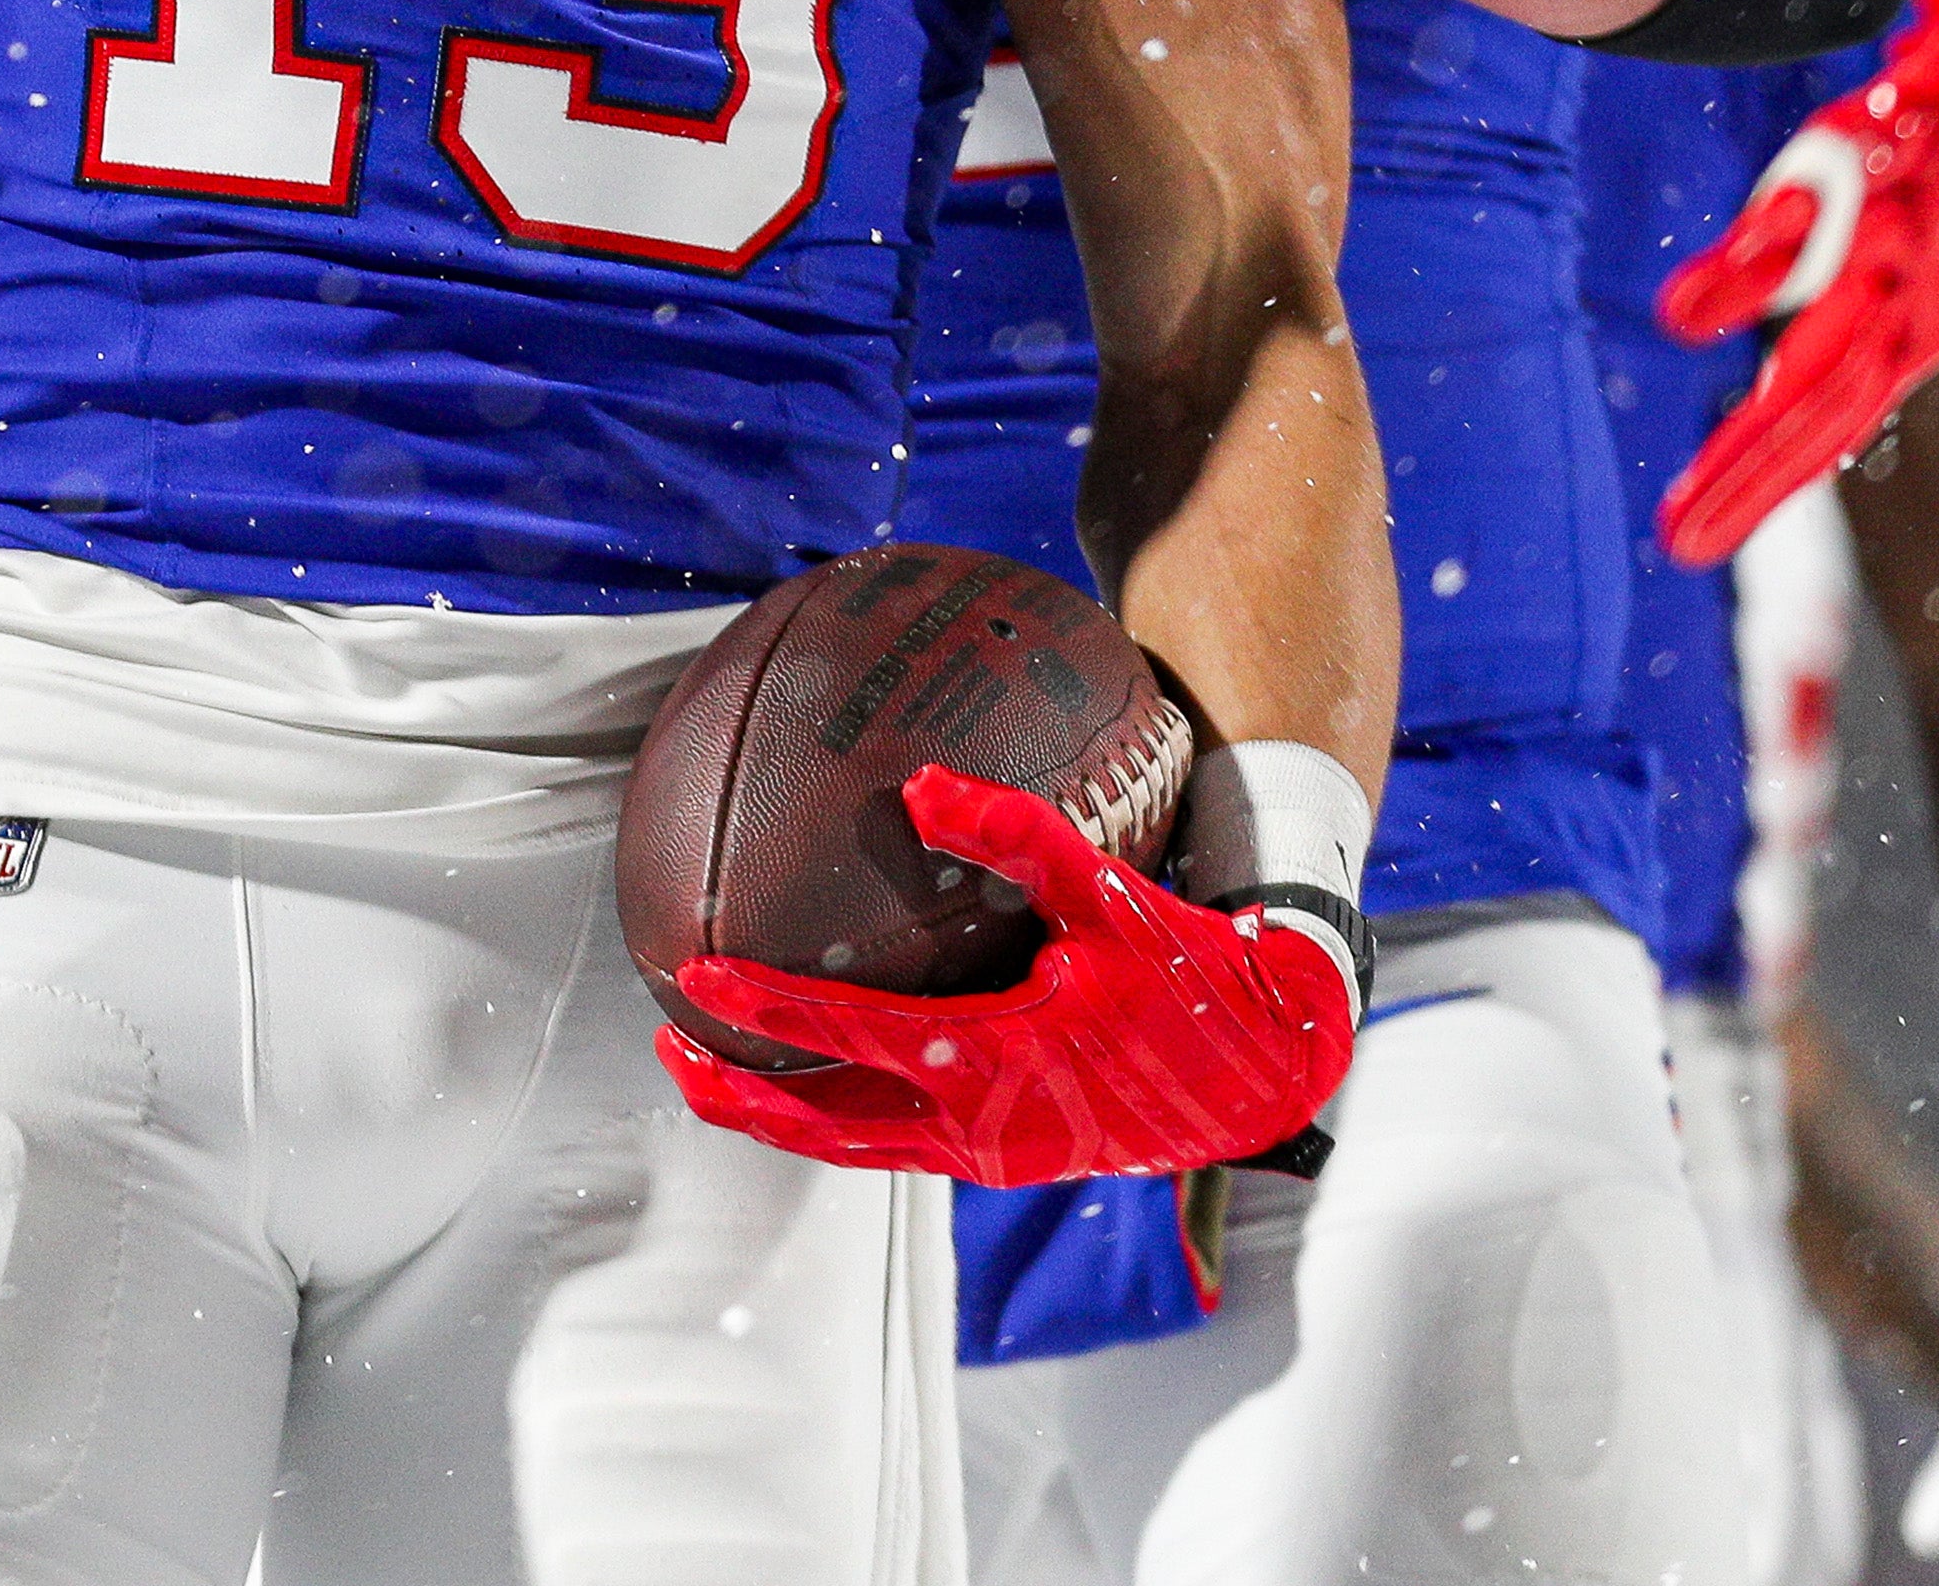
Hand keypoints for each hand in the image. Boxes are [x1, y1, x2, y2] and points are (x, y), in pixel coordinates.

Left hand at [651, 767, 1354, 1188]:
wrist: (1266, 1062)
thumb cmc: (1191, 973)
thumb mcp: (1111, 893)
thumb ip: (1018, 834)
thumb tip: (926, 783)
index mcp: (1000, 1060)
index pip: (854, 1037)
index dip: (770, 1008)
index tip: (698, 981)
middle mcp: (985, 1126)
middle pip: (830, 1126)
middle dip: (743, 1096)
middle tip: (673, 1050)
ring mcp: (996, 1153)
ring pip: (860, 1147)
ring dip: (784, 1114)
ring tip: (717, 1073)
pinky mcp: (1011, 1156)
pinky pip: (901, 1143)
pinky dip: (843, 1114)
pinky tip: (820, 1074)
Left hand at [1655, 0, 1938, 562]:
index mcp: (1935, 298)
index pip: (1835, 405)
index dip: (1767, 472)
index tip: (1691, 542)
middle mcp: (1900, 242)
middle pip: (1813, 356)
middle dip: (1755, 444)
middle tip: (1680, 528)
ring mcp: (1911, 164)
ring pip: (1818, 235)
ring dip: (1758, 273)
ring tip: (1688, 319)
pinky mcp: (1938, 82)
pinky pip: (1880, 121)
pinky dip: (1850, 152)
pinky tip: (1798, 186)